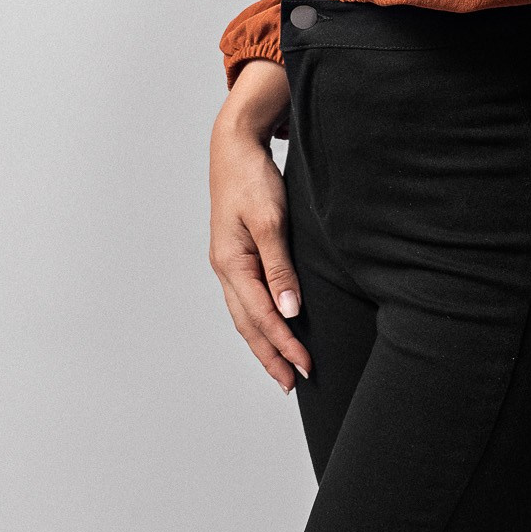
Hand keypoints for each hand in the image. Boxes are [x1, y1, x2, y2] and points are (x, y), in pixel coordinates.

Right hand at [209, 70, 310, 391]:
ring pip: (245, 314)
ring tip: (282, 367)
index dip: (283, 345)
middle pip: (248, 324)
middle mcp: (225, 268)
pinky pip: (247, 298)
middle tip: (291, 384)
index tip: (305, 367)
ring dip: (264, 343)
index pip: (260, 317)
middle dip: (270, 356)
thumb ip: (279, 267)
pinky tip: (273, 326)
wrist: (234, 146)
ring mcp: (228, 262)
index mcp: (231, 263)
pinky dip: (260, 320)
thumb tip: (289, 310)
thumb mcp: (270, 221)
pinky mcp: (236, 254)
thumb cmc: (252, 178)